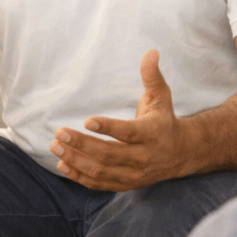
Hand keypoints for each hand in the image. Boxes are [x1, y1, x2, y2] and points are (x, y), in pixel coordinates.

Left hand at [49, 50, 190, 190]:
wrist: (180, 154)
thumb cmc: (164, 120)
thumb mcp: (162, 96)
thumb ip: (152, 76)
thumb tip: (151, 52)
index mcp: (152, 133)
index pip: (128, 133)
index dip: (107, 128)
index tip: (86, 120)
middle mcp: (143, 157)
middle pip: (109, 154)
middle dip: (82, 144)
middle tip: (59, 133)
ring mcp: (134, 174)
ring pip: (101, 171)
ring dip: (76, 160)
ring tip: (56, 146)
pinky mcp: (125, 185)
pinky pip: (99, 184)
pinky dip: (80, 177)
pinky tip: (62, 163)